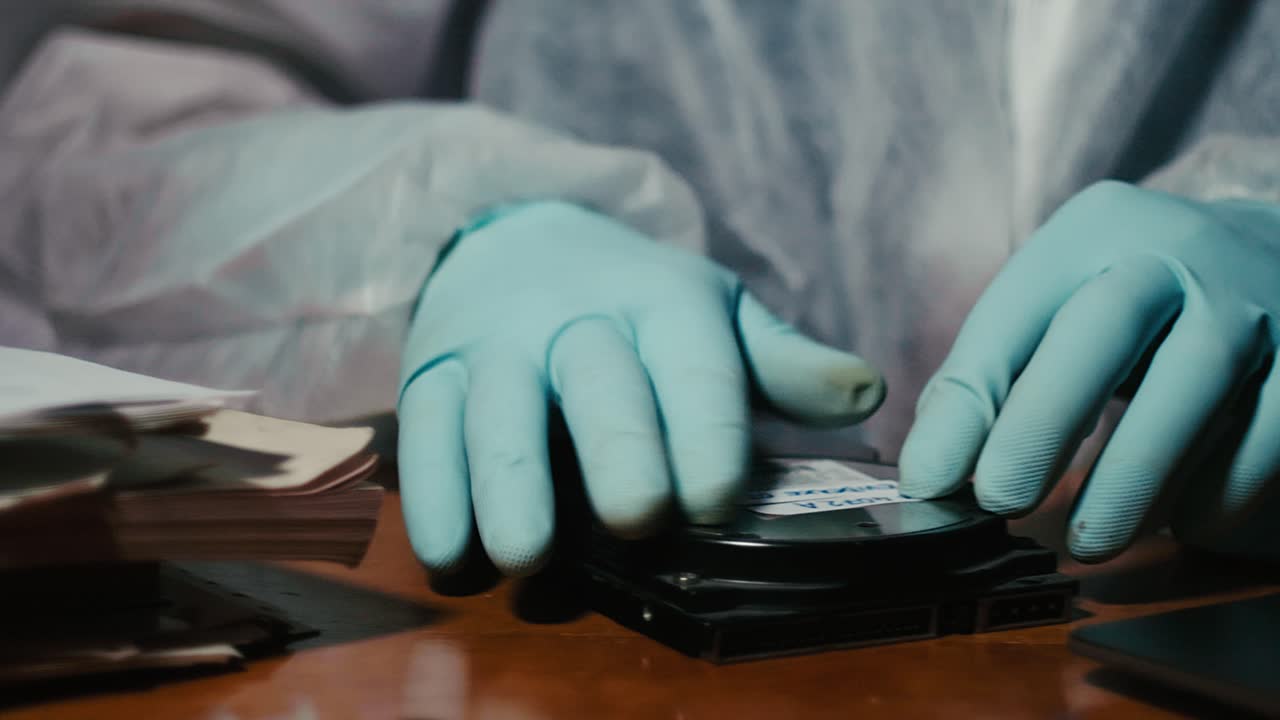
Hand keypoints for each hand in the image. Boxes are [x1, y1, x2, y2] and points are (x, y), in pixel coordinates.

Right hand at [397, 202, 884, 574]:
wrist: (514, 242)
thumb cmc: (632, 304)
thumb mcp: (712, 315)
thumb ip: (780, 361)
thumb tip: (864, 393)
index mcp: (665, 304)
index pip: (694, 366)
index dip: (706, 433)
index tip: (716, 501)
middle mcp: (577, 317)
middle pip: (598, 382)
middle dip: (617, 449)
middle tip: (636, 518)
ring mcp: (496, 343)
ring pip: (498, 409)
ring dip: (509, 485)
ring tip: (525, 556)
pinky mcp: (431, 370)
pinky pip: (425, 432)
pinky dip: (434, 499)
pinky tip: (452, 559)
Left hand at [900, 181, 1279, 561]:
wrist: (1266, 257)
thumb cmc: (1129, 301)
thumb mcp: (1056, 309)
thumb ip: (994, 377)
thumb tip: (933, 474)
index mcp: (1090, 230)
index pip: (1013, 316)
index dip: (967, 404)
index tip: (929, 481)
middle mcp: (1176, 249)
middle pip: (1105, 327)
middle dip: (1043, 423)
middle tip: (1000, 502)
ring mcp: (1252, 298)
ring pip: (1193, 383)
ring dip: (1134, 475)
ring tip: (1089, 540)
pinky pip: (1269, 429)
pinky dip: (1221, 486)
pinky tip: (1183, 522)